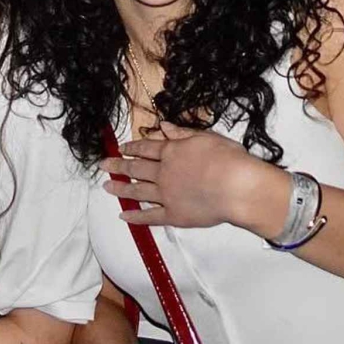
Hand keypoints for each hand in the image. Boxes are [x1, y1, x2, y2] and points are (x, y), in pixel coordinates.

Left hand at [98, 122, 274, 228]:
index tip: (121, 147)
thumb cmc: (229, 160)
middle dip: (118, 165)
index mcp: (172, 151)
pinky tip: (124, 216)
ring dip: (121, 188)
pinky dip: (136, 217)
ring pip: (138, 191)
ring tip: (107, 187)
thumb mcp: (206, 137)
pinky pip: (150, 216)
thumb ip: (182, 133)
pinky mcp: (174, 215)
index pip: (147, 148)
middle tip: (104, 164)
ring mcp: (166, 195)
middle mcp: (164, 172)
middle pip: (136, 168)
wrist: (238, 187)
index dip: (132, 147)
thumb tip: (163, 127)